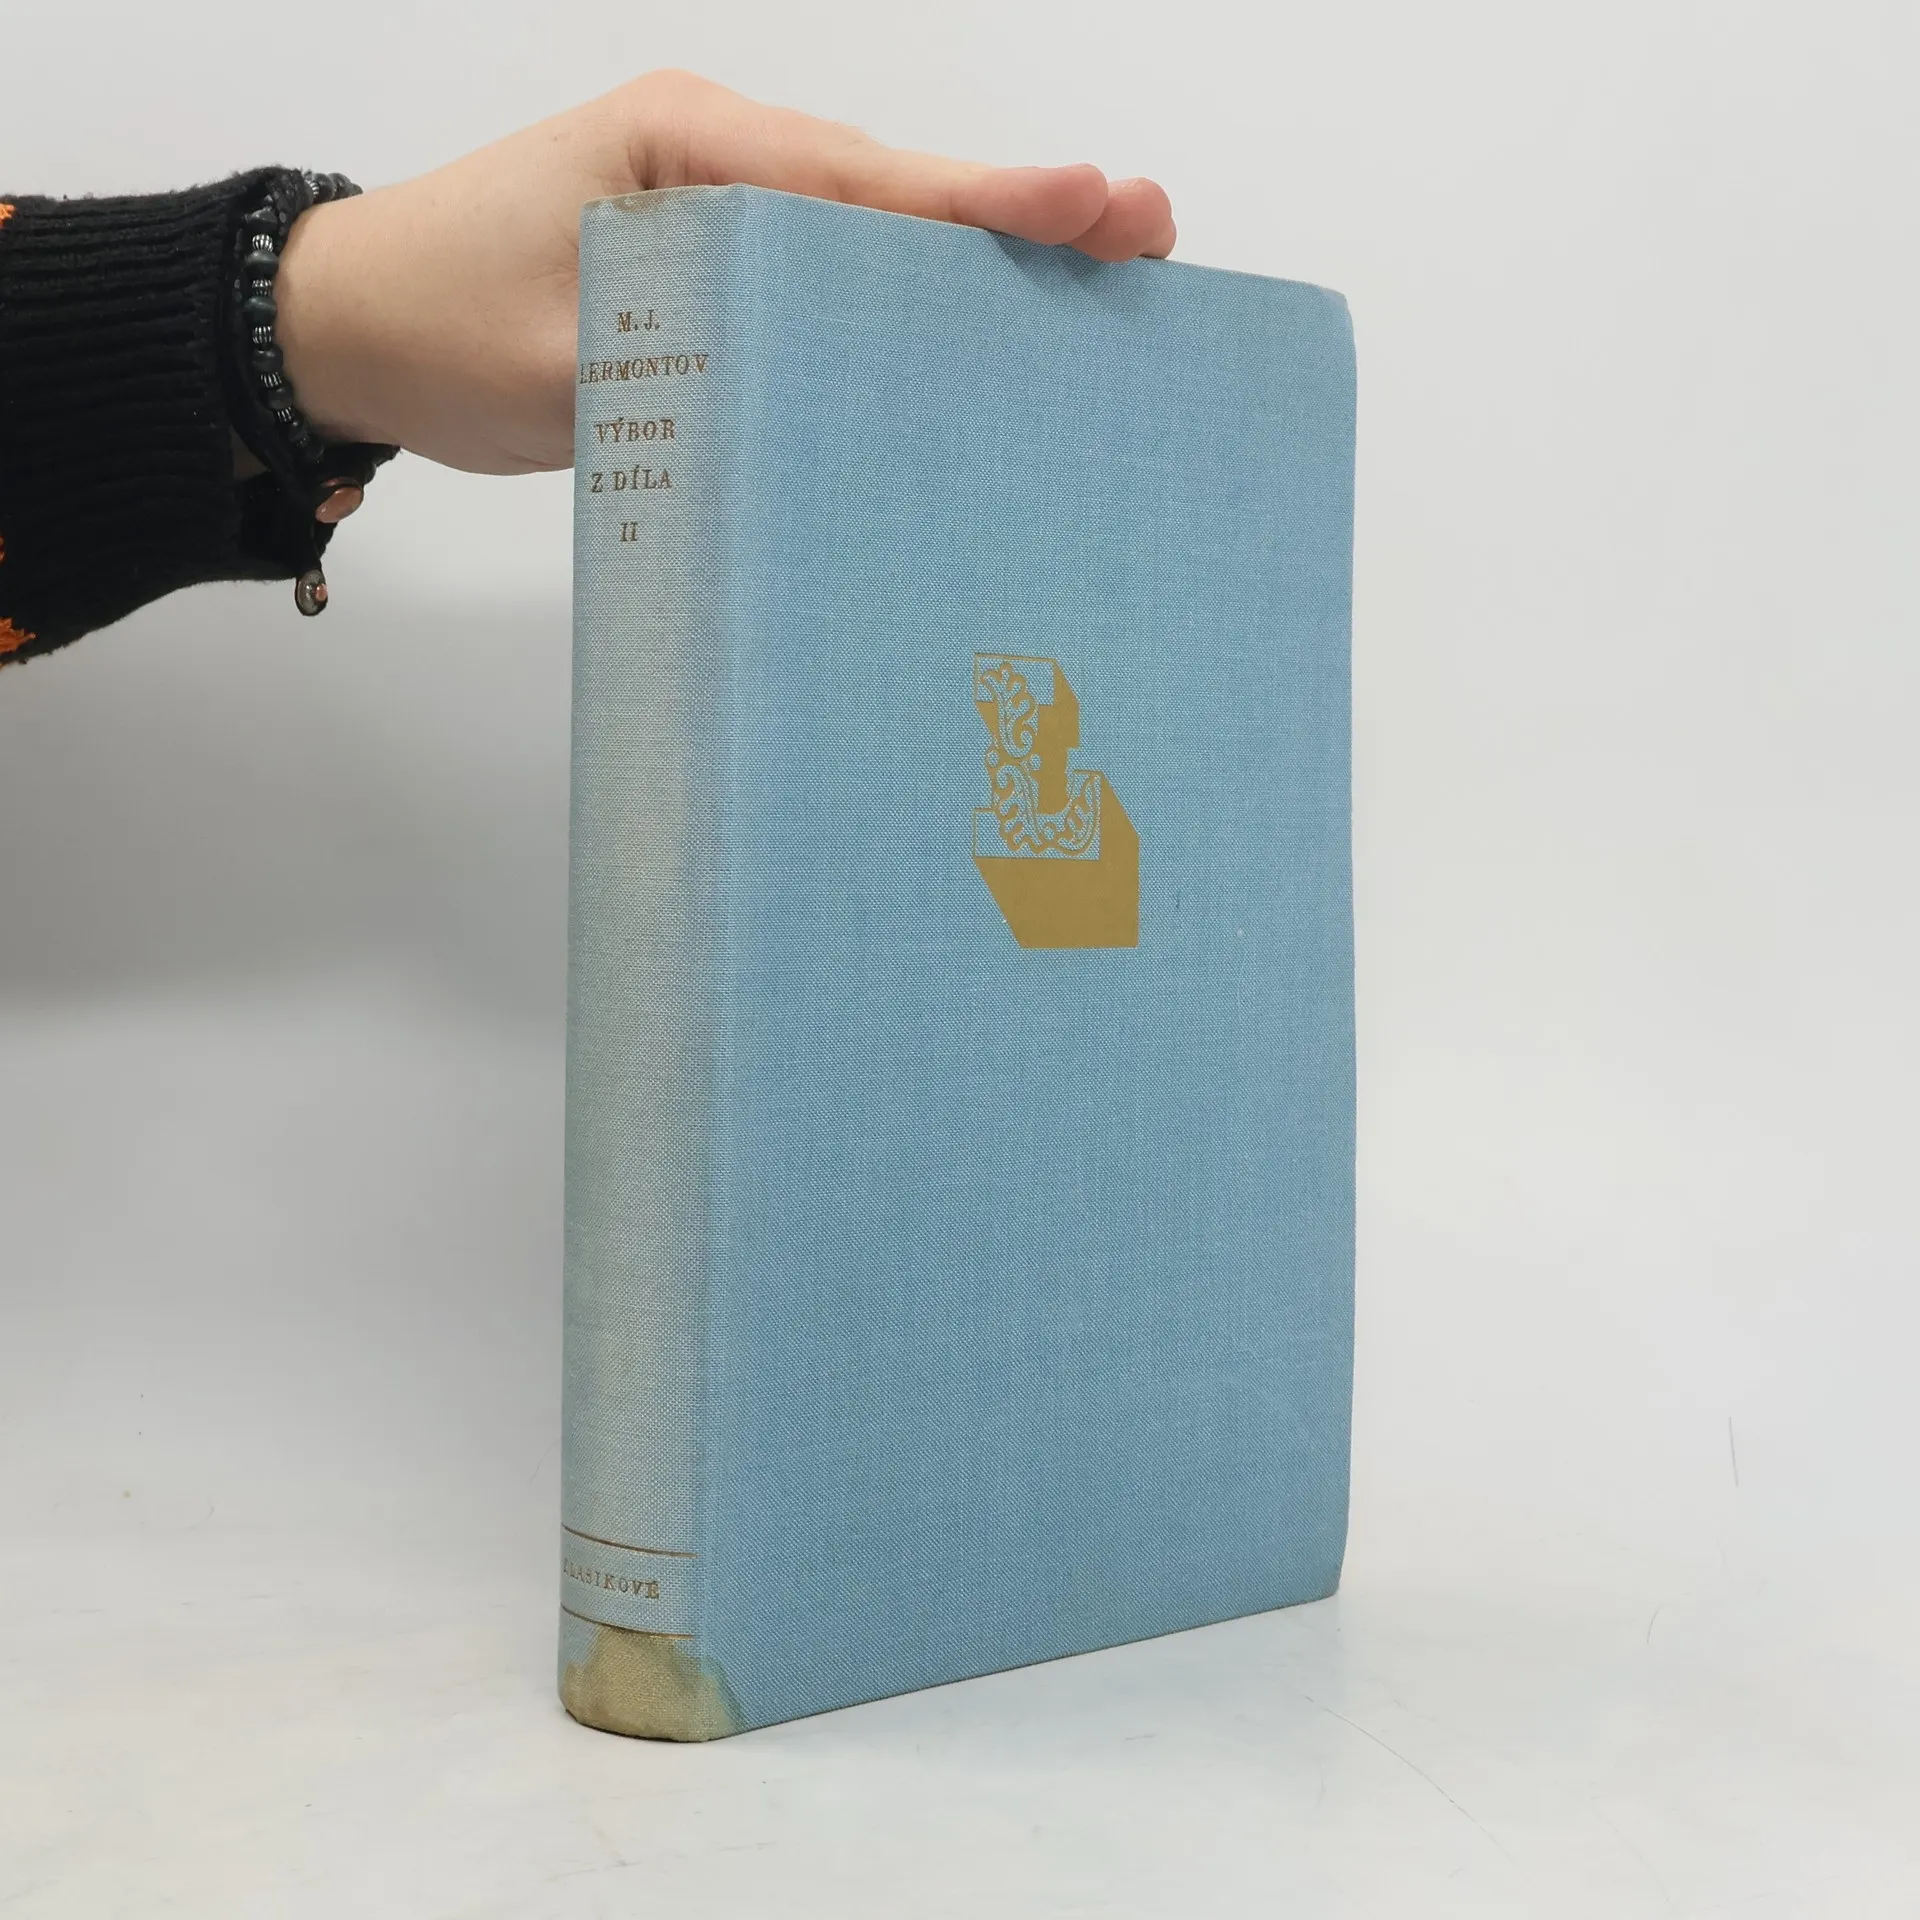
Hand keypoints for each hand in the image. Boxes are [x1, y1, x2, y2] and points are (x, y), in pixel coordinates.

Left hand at [274, 70, 1175, 475]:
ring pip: (873, 239)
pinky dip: (905, 312)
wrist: (344, 327)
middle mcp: (719, 166)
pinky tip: (974, 345)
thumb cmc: (433, 326)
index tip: (1094, 206)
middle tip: (1146, 236)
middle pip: (894, 194)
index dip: (982, 202)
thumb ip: (686, 367)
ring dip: (978, 263)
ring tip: (1102, 280)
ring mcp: (721, 219)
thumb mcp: (556, 357)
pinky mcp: (714, 279)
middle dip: (1019, 217)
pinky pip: (830, 290)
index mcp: (686, 151)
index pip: (859, 181)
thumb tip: (813, 413)